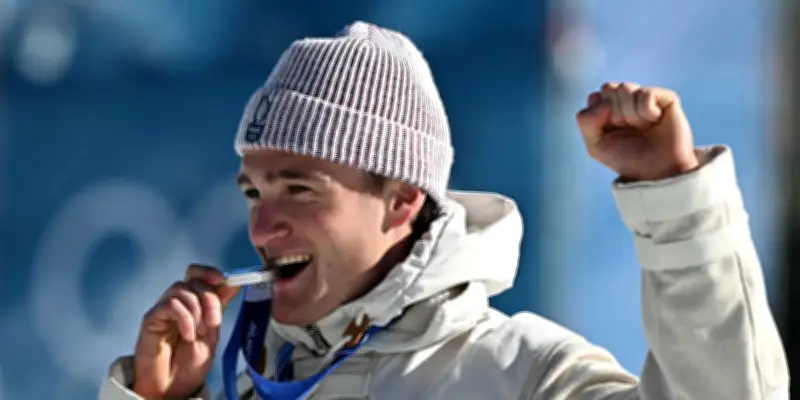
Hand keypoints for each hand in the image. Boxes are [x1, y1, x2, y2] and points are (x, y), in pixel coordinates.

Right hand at [132, 264, 239, 398]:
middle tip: (214, 322)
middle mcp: (179, 303)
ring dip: (198, 310)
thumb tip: (233, 284)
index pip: (199, 275)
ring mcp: (164, 309)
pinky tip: (188, 335)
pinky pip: (170, 305)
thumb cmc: (190, 365)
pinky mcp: (152, 319)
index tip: (223, 280)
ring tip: (200, 334)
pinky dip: (185, 318)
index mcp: (196, 304)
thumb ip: (220, 309)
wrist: (172, 388)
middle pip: (193, 280)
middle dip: (209, 297)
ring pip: (181, 289)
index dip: (210, 272)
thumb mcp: (213, 335)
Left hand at [576, 82, 699, 180]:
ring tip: (642, 128)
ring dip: (631, 114)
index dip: (600, 117)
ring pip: (625, 88)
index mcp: (606, 107)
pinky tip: (654, 121)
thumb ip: (586, 121)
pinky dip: (647, 112)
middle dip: (615, 114)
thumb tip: (603, 101)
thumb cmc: (627, 158)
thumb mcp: (596, 145)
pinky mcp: (665, 97)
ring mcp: (645, 96)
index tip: (611, 132)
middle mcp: (625, 98)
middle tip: (628, 130)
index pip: (595, 97)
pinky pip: (645, 94)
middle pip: (608, 89)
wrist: (656, 170)